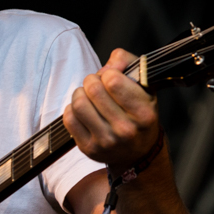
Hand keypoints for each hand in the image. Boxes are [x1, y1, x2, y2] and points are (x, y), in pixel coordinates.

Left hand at [64, 48, 159, 170]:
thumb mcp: (144, 84)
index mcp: (144, 113)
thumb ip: (126, 62)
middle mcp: (126, 130)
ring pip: (78, 104)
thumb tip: (107, 67)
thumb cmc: (138, 112)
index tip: (111, 78)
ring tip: (88, 97)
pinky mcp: (90, 149)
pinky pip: (69, 119)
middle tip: (97, 85)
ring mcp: (107, 142)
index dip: (108, 73)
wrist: (139, 151)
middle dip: (92, 81)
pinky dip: (72, 110)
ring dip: (80, 94)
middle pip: (93, 90)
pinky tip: (83, 111)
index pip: (113, 81)